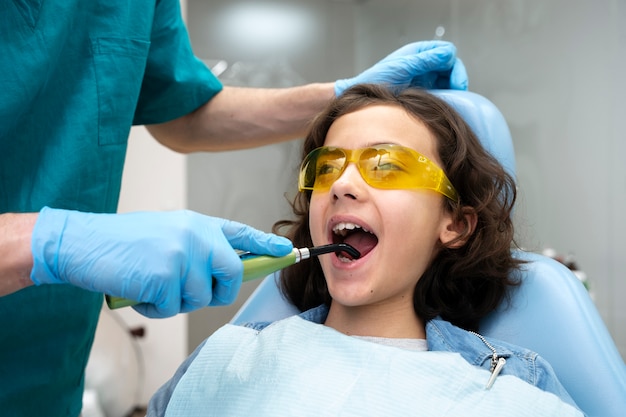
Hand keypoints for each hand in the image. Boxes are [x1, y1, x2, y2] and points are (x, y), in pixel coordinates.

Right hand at [30, 207, 292, 317]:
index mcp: (197, 223)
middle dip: (218, 292)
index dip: (266, 245)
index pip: (241, 234)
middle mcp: (196, 235)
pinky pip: (173, 307)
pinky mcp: (166, 275)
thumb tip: (221, 273)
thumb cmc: (123, 242)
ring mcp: (183, 254)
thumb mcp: (168, 233)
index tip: (287, 252)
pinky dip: (155, 307)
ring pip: (200, 297)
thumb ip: (197, 247)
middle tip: (193, 291)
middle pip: (233, 274)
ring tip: (150, 283)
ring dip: (175, 300)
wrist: (83, 242)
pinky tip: (138, 290)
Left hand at [334, 40, 467, 95]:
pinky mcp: (421, 93)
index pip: (446, 52)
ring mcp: (423, 79)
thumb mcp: (402, 68)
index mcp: (418, 53)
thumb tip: (448, 53)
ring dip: (452, 89)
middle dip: (456, 78)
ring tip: (452, 100)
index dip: (453, 64)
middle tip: (458, 92)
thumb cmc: (376, 81)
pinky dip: (445, 98)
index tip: (454, 80)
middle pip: (450, 67)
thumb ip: (425, 60)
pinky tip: (443, 105)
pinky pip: (439, 93)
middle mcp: (423, 65)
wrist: (363, 99)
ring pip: (447, 81)